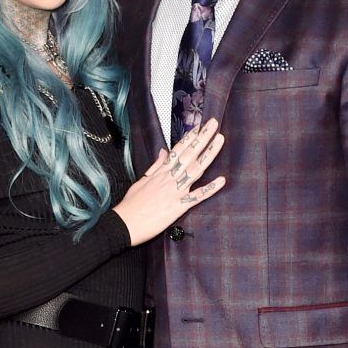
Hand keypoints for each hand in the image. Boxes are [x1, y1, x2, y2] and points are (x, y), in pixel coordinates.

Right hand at [112, 118, 224, 245]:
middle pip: (189, 154)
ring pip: (196, 169)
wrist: (125, 223)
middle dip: (203, 138)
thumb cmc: (131, 204)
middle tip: (214, 123)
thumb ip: (155, 166)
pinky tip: (222, 180)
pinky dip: (210, 188)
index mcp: (161, 172)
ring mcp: (175, 191)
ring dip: (209, 154)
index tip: (200, 126)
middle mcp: (169, 178)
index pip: (178, 150)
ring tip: (220, 140)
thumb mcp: (141, 180)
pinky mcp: (178, 206)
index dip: (190, 137)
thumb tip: (163, 151)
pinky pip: (197, 196)